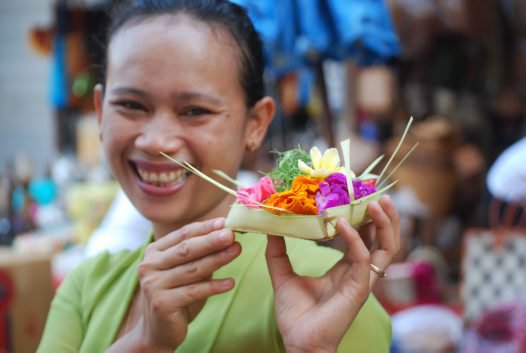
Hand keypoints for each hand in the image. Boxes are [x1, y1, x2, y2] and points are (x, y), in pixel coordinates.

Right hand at [130, 218, 240, 350]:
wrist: (158, 332)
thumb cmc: (177, 296)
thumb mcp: (187, 271)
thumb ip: (201, 255)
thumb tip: (226, 234)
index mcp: (154, 252)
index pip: (183, 234)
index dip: (205, 228)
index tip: (225, 222)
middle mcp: (150, 265)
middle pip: (186, 249)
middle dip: (211, 240)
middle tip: (231, 234)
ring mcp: (154, 284)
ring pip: (192, 269)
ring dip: (217, 259)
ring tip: (236, 251)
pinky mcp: (162, 303)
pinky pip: (194, 291)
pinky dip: (214, 286)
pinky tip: (230, 282)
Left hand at [265, 195, 399, 352]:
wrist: (298, 343)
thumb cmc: (296, 315)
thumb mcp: (283, 276)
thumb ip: (278, 252)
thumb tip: (270, 229)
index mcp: (346, 267)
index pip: (363, 237)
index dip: (365, 216)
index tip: (358, 195)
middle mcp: (359, 271)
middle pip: (383, 239)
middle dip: (385, 216)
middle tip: (379, 193)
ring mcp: (362, 280)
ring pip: (386, 248)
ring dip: (385, 223)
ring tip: (377, 201)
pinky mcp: (358, 290)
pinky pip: (364, 260)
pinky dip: (355, 240)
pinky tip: (342, 224)